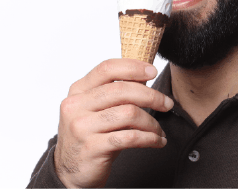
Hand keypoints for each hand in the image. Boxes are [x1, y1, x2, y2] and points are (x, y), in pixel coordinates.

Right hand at [53, 58, 173, 188]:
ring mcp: (82, 127)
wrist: (70, 171)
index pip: (107, 68)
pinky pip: (130, 137)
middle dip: (151, 96)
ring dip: (152, 122)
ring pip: (129, 114)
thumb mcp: (93, 109)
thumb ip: (112, 93)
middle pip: (122, 90)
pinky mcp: (92, 148)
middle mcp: (76, 106)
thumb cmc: (89, 136)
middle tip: (167, 104)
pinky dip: (150, 138)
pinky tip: (157, 141)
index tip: (153, 71)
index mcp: (77, 91)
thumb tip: (144, 77)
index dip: (133, 67)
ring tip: (159, 130)